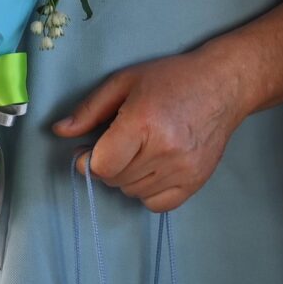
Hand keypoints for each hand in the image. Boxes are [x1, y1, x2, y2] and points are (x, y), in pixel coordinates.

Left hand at [51, 47, 247, 212]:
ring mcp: (183, 169)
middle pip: (114, 180)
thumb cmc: (172, 79)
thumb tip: (59, 131)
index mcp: (143, 122)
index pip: (101, 165)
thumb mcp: (124, 82)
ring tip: (139, 151)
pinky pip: (156, 204)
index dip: (88, 159)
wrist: (223, 85)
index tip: (89, 148)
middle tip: (117, 144)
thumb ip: (89, 109)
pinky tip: (153, 167)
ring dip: (127, 177)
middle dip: (107, 165)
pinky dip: (148, 191)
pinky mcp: (196, 181)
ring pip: (132, 193)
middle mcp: (165, 150)